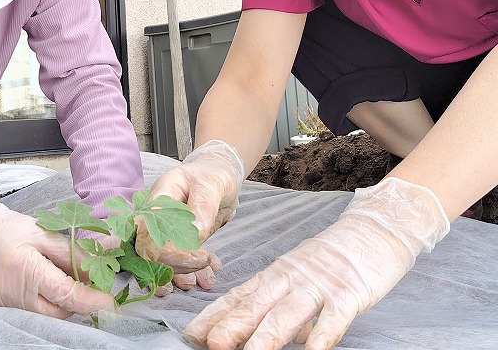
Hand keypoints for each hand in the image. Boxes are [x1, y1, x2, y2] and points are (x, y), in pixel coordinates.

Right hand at [0, 203, 115, 317]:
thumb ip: (75, 251)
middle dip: (73, 300)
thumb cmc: (8, 230)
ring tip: (51, 280)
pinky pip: (26, 317)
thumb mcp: (44, 232)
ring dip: (56, 303)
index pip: (65, 293)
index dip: (91, 299)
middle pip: (57, 311)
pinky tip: (35, 289)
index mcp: (24, 266)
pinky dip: (38, 306)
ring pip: (43, 317)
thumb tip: (108, 257)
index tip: (109, 302)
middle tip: (78, 281)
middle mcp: (9, 292)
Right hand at [136, 140, 244, 290]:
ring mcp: (163, 228)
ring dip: (181, 274)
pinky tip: (207, 276)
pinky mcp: (174, 240)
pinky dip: (191, 272)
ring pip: (160, 259)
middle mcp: (155, 214)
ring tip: (204, 280)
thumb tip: (196, 234)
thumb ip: (203, 207)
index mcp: (159, 195)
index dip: (165, 248)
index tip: (197, 255)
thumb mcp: (212, 185)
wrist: (220, 175)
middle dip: (172, 266)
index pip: (147, 227)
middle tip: (202, 268)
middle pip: (149, 248)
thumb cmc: (213, 174)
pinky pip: (175, 261)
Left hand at [183, 177, 449, 349]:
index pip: (239, 296)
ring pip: (289, 313)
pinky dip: (322, 335)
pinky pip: (334, 317)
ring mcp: (320, 285)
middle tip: (208, 343)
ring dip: (266, 336)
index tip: (192, 332)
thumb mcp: (297, 275)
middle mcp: (291, 278)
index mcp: (276, 275)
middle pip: (257, 304)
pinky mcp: (350, 293)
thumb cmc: (333, 258)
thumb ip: (277, 302)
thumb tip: (256, 334)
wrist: (375, 229)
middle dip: (231, 325)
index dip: (215, 315)